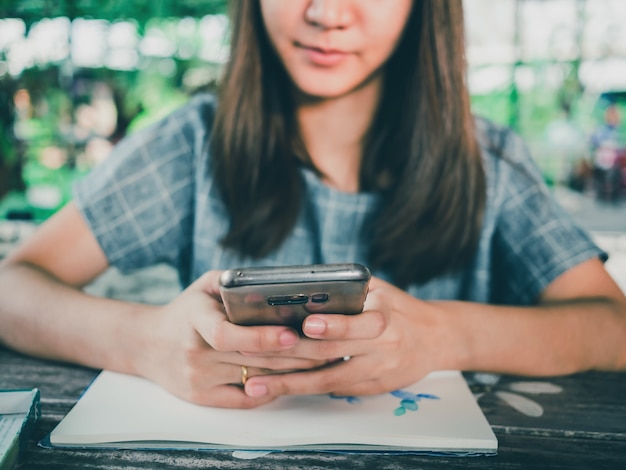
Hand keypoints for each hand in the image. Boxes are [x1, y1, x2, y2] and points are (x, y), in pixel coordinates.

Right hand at [134, 271, 326, 407]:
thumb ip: (235, 282)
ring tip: (321, 361)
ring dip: (292, 372)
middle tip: (329, 347)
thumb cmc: (185, 310)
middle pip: (252, 359)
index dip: (261, 337)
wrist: (147, 344)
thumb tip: (277, 284)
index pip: (226, 334)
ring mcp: (197, 378)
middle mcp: (194, 351)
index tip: (291, 334)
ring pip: (255, 379)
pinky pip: (245, 400)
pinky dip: (271, 390)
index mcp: (194, 319)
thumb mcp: (203, 286)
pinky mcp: (202, 397)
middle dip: (296, 355)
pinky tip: (293, 379)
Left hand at [242, 276, 453, 398]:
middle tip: (253, 355)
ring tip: (256, 385)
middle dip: (291, 356)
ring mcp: (379, 371)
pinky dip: (306, 389)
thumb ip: (348, 288)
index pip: (361, 323)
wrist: (436, 338)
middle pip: (333, 354)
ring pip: (329, 380)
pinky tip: (279, 388)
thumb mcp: (380, 289)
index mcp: (386, 316)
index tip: (307, 325)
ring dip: (290, 383)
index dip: (335, 325)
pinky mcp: (374, 388)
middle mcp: (384, 346)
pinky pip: (335, 390)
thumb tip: (302, 286)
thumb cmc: (398, 307)